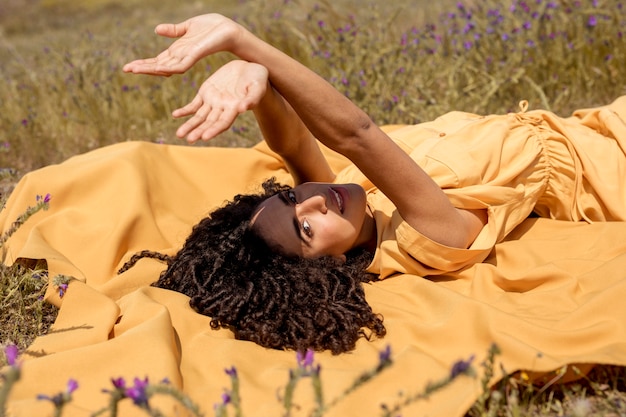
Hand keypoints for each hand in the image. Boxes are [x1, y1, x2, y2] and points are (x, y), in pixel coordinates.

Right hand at [123, 14, 242, 75]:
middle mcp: (181, 57)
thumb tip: (157, 29)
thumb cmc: (211, 27)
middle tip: (126, 70)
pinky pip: (181, 65)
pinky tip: (158, 68)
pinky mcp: (195, 56)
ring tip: (135, 69)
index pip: (157, 60)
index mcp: (178, 51)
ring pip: (166, 67)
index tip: (128, 66)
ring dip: (150, 68)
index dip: (143, 63)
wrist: (228, 29)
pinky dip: (169, 67)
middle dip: (142, 67)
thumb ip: (173, 30)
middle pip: (158, 65)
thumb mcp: (187, 27)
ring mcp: (188, 58)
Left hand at [173, 60, 268, 141]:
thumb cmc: (258, 79)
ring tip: (179, 134)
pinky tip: (175, 115)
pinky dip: (185, 110)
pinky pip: (194, 104)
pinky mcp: (206, 93)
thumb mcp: (258, 86)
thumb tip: (243, 108)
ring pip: (199, 116)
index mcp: (235, 109)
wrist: (249, 69)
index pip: (223, 123)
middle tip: (189, 139)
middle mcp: (222, 109)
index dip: (214, 130)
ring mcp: (213, 102)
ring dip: (189, 125)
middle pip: (209, 123)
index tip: (205, 137)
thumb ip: (252, 98)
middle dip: (198, 131)